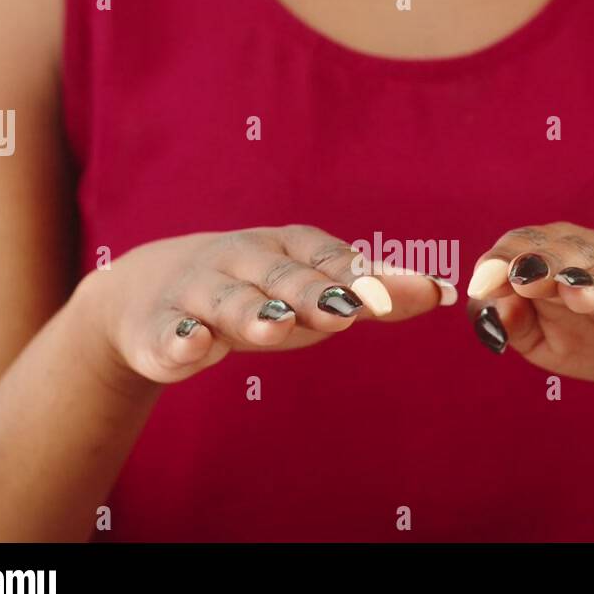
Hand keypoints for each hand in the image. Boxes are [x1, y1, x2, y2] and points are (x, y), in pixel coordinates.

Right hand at [75, 225, 451, 383]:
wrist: (149, 295)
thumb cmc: (255, 294)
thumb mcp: (310, 292)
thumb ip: (371, 292)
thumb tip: (444, 291)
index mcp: (284, 248)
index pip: (328, 258)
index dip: (363, 275)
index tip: (406, 293)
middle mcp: (242, 262)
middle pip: (283, 277)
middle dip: (317, 292)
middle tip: (351, 309)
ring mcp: (198, 294)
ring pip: (228, 302)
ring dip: (254, 312)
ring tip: (280, 324)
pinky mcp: (158, 331)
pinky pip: (168, 336)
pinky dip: (180, 340)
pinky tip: (194, 345)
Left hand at [466, 223, 593, 407]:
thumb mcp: (550, 342)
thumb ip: (516, 325)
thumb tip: (490, 308)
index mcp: (573, 257)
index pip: (531, 243)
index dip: (503, 260)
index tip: (479, 284)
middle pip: (573, 251)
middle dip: (543, 263)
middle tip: (520, 278)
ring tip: (574, 292)